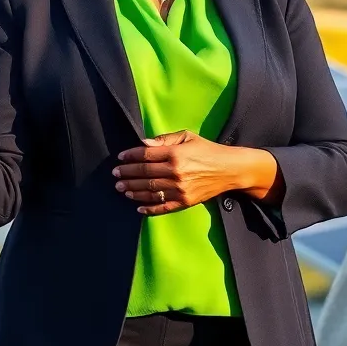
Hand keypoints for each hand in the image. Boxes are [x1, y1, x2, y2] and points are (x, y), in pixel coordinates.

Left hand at [113, 131, 245, 214]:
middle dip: (127, 174)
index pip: (145, 155)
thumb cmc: (208, 150)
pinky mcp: (185, 201)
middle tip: (115, 175)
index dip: (130, 156)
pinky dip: (149, 209)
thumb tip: (143, 144)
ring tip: (122, 189)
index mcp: (175, 154)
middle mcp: (176, 172)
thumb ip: (164, 139)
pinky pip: (163, 206)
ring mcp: (180, 189)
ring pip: (150, 190)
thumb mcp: (188, 137)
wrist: (230, 169)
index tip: (120, 158)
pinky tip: (138, 208)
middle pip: (144, 174)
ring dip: (133, 190)